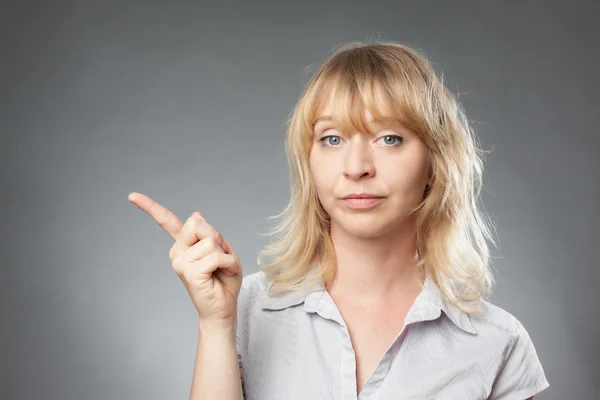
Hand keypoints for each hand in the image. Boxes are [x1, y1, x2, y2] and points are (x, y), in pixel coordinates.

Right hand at [128, 192, 242, 328]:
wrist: (223, 308)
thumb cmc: (224, 279)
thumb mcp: (224, 249)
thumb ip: (210, 233)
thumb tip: (195, 215)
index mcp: (184, 245)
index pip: (167, 222)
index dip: (150, 207)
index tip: (131, 196)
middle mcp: (177, 252)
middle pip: (198, 223)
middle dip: (217, 237)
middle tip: (220, 258)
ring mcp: (180, 262)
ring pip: (211, 240)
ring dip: (225, 254)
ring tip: (222, 269)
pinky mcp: (188, 272)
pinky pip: (216, 256)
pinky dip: (228, 263)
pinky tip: (225, 273)